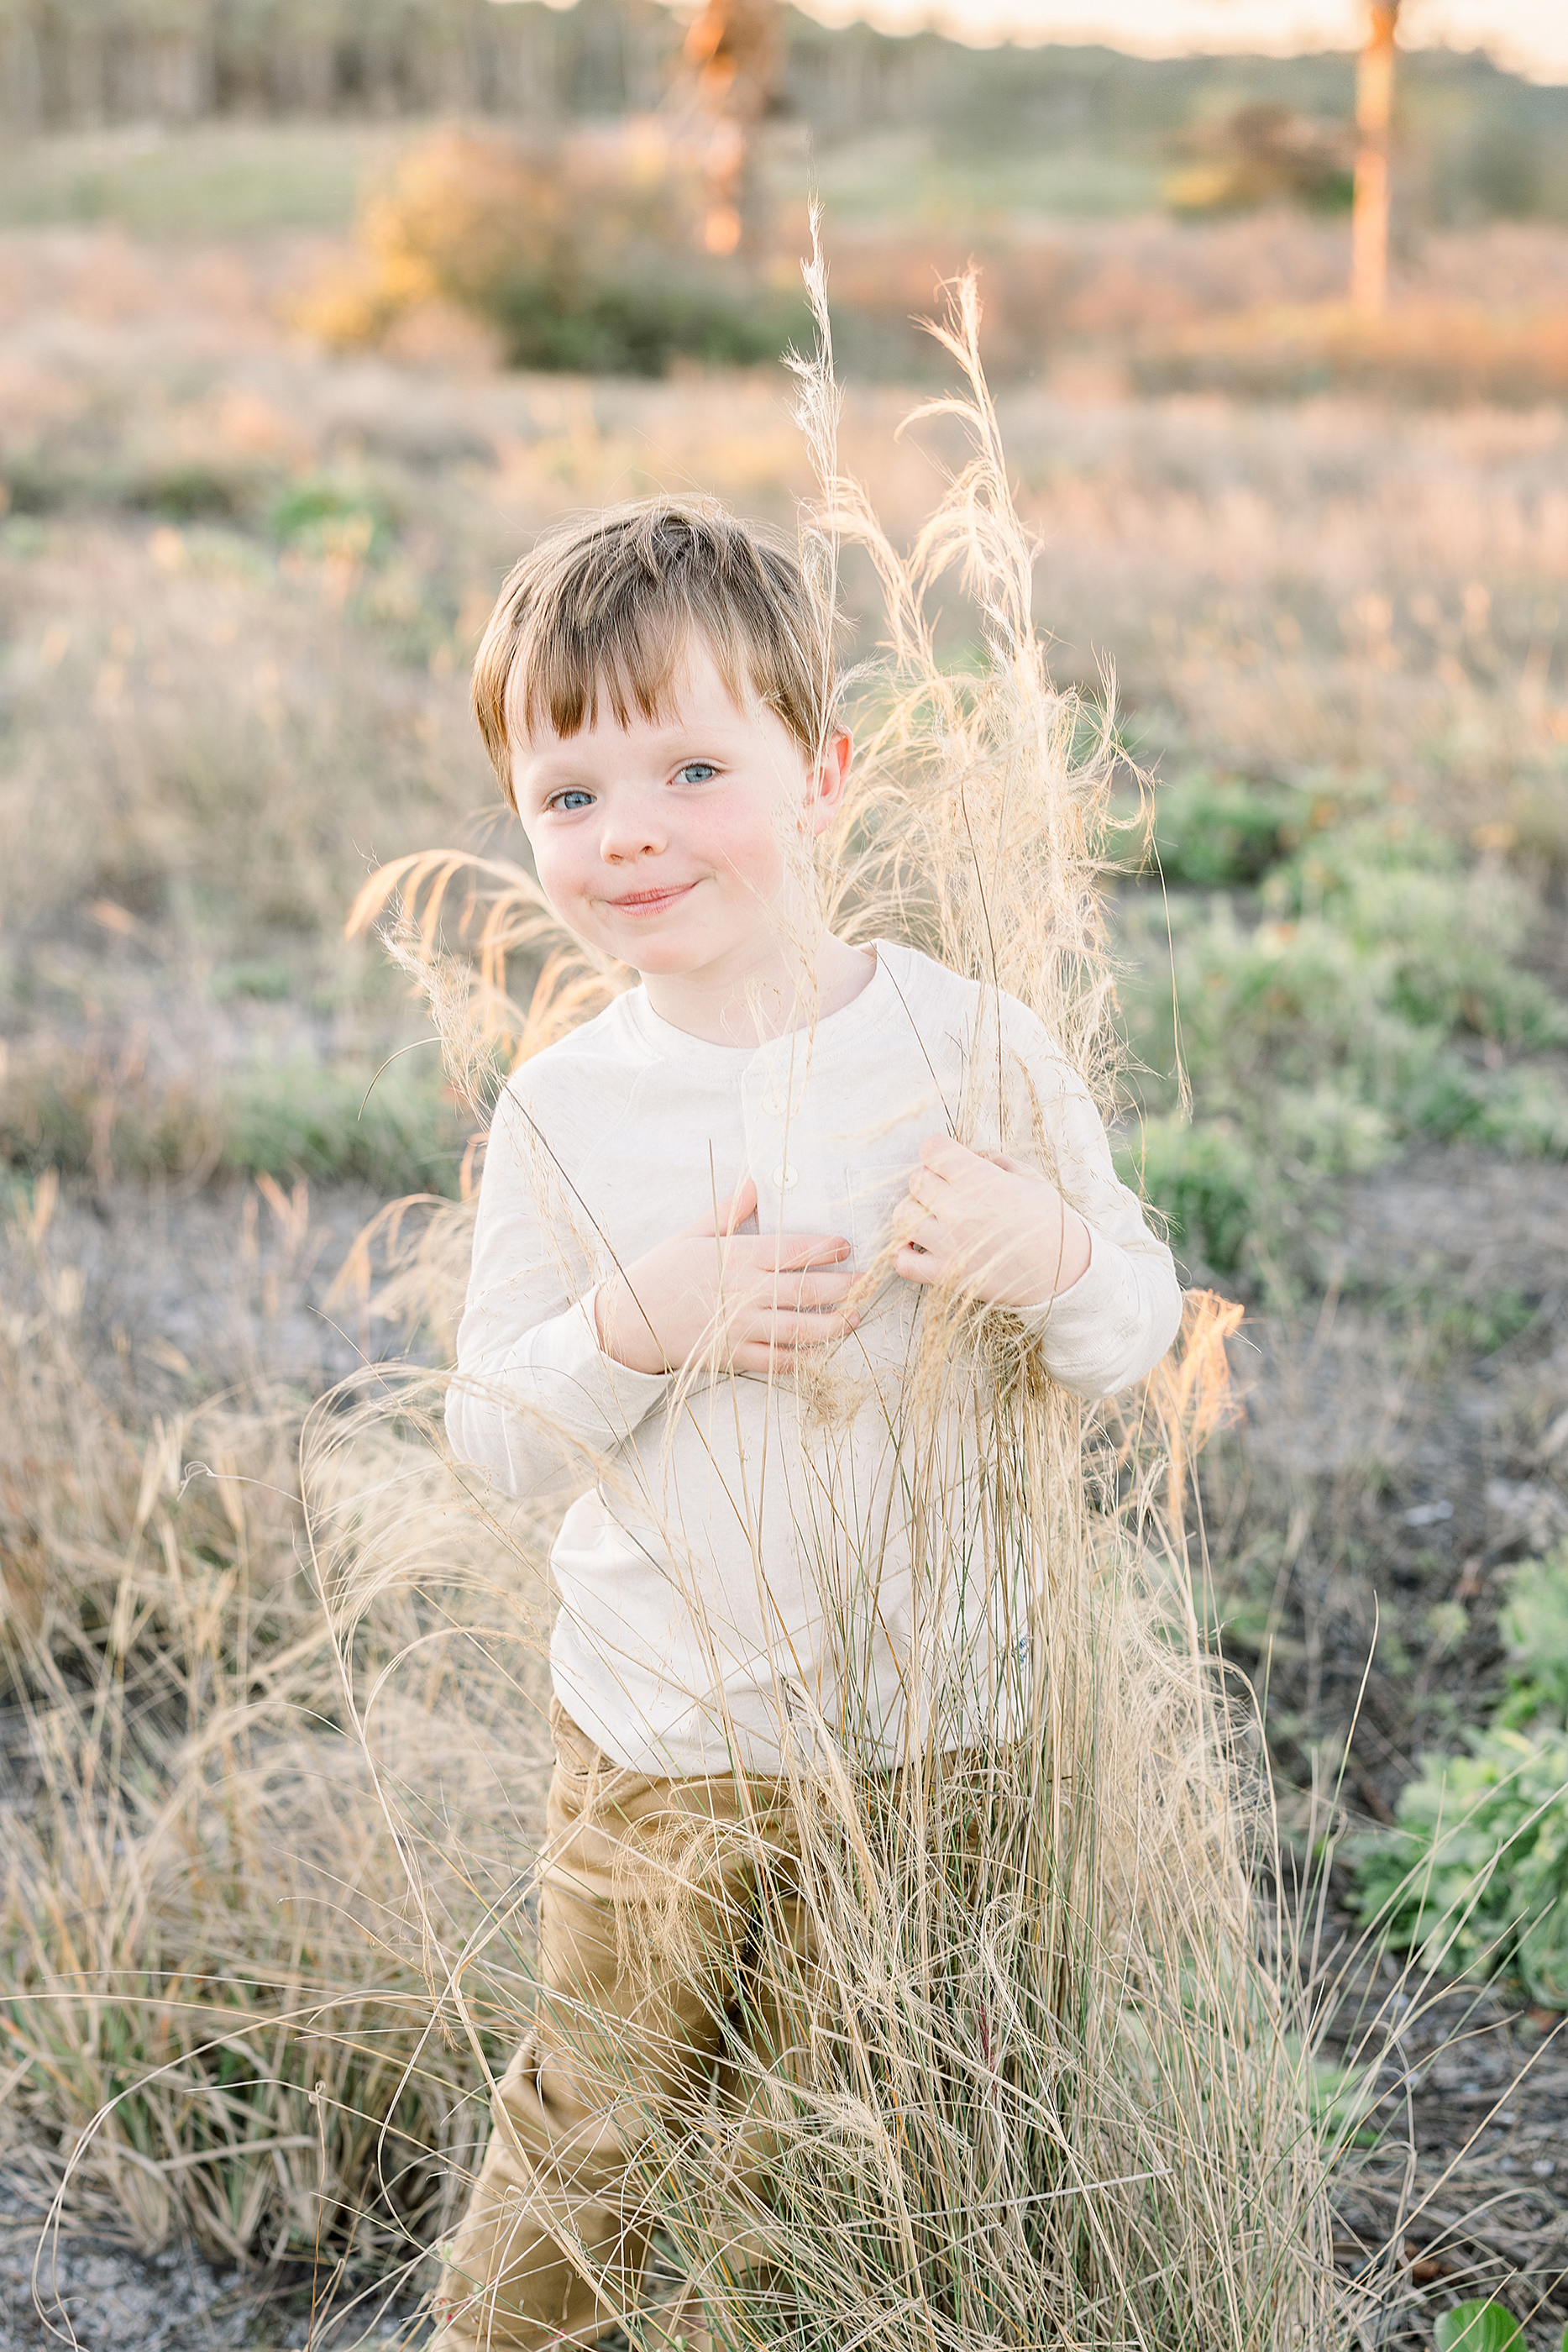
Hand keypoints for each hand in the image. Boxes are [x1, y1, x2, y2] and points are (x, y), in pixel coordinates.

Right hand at [594, 1178, 858, 1376]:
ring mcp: (741, 1328)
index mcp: (737, 1257)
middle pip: (808, 1290)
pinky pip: (778, 1362)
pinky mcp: (734, 1357)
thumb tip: (756, 1184)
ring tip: (854, 1317)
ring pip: (801, 1329)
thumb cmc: (660, 1273)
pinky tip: (820, 1350)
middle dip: (844, 1286)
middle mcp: (744, 1293)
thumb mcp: (692, 1234)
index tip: (846, 1245)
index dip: (827, 1248)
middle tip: (867, 1282)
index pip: (794, 1250)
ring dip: (834, 1324)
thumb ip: (728, 1211)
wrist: (627, 1322)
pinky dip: (803, 1357)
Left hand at [891, 1136, 1090, 1308]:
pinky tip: (919, 1248)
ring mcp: (948, 1244)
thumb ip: (994, 1161)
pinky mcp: (946, 1275)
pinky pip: (903, 1262)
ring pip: (902, 1216)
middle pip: (916, 1180)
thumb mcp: (1029, 1179)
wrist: (1065, 1271)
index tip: (948, 1162)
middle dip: (929, 1181)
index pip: (932, 1150)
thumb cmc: (1049, 1221)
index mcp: (980, 1180)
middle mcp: (958, 1209)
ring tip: (933, 1219)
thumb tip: (970, 1154)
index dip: (938, 1153)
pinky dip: (904, 1254)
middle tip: (947, 1192)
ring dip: (913, 1213)